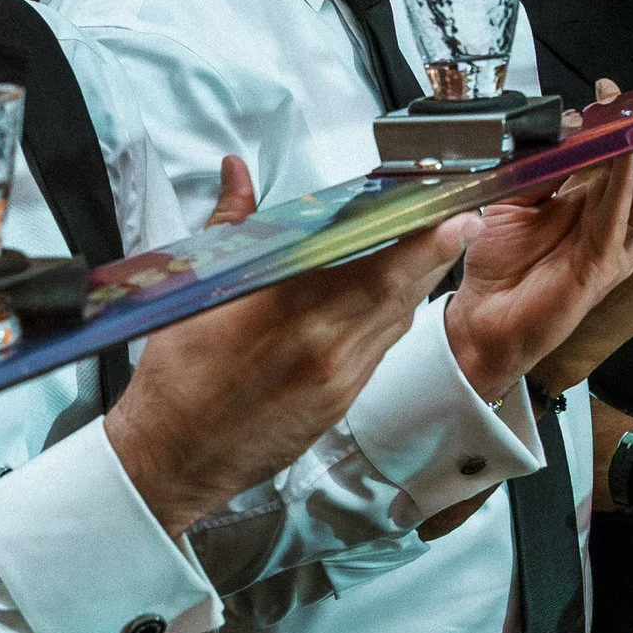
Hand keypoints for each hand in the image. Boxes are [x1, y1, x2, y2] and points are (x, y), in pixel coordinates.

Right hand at [110, 162, 474, 536]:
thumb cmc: (177, 378)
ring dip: (419, 284)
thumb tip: (236, 175)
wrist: (172, 457)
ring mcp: (339, 381)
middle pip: (400, 292)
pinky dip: (393, 317)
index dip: (421, 240)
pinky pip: (381, 351)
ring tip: (433, 247)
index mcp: (290, 312)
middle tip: (460, 216)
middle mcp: (326, 348)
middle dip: (435, 252)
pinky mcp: (339, 405)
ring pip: (397, 322)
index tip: (448, 211)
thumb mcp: (196, 288)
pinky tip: (390, 297)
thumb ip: (231, 225)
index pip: (376, 267)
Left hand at [445, 98, 632, 402]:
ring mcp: (614, 249)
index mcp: (602, 206)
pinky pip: (618, 221)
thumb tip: (569, 123)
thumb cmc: (500, 262)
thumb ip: (546, 164)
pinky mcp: (600, 269)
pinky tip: (629, 159)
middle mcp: (616, 226)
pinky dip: (624, 186)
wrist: (481, 316)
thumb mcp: (518, 197)